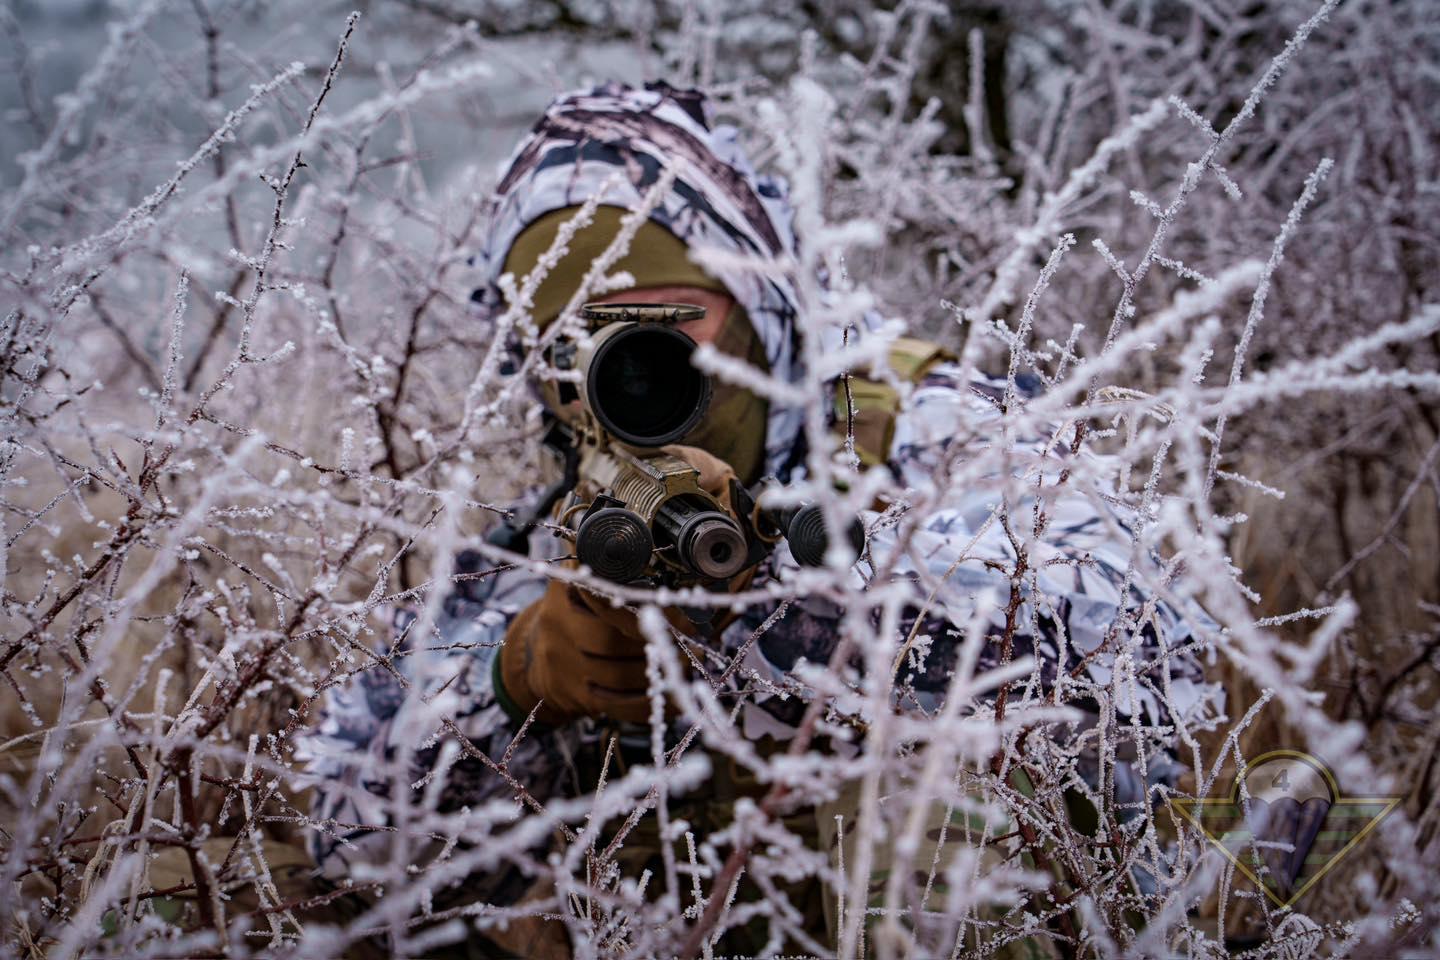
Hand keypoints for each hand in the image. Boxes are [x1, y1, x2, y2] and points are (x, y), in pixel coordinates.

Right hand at [496, 445, 750, 725]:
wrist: (531, 658)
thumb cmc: (572, 610)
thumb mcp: (576, 573)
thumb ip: (592, 542)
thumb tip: (596, 493)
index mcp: (567, 585)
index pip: (605, 590)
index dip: (648, 601)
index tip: (681, 605)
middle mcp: (559, 622)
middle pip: (615, 635)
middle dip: (659, 638)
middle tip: (693, 636)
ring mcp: (563, 660)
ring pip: (620, 669)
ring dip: (659, 667)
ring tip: (686, 660)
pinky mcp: (573, 694)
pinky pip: (617, 703)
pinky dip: (649, 703)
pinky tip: (669, 696)